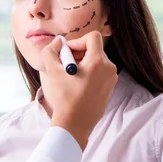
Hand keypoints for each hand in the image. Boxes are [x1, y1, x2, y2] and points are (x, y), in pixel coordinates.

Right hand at [41, 31, 116, 149]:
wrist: (74, 124)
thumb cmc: (64, 98)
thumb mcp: (52, 71)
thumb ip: (51, 51)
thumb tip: (58, 42)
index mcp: (98, 62)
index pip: (93, 37)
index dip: (77, 41)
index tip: (67, 53)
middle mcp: (109, 68)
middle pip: (94, 49)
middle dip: (78, 54)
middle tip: (65, 65)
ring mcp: (111, 79)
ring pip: (96, 61)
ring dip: (82, 64)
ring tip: (70, 77)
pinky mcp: (110, 88)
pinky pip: (99, 73)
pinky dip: (88, 74)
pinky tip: (77, 86)